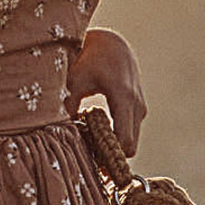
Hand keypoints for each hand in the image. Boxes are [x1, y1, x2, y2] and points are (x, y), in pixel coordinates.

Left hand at [70, 28, 146, 155]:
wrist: (110, 44)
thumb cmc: (89, 59)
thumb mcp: (75, 78)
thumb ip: (69, 103)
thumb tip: (63, 129)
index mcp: (123, 97)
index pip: (124, 141)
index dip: (109, 157)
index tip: (90, 159)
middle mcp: (137, 105)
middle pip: (129, 147)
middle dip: (110, 155)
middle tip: (87, 153)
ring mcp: (140, 107)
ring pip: (130, 141)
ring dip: (112, 145)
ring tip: (89, 138)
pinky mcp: (139, 108)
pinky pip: (130, 132)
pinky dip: (115, 136)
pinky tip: (96, 129)